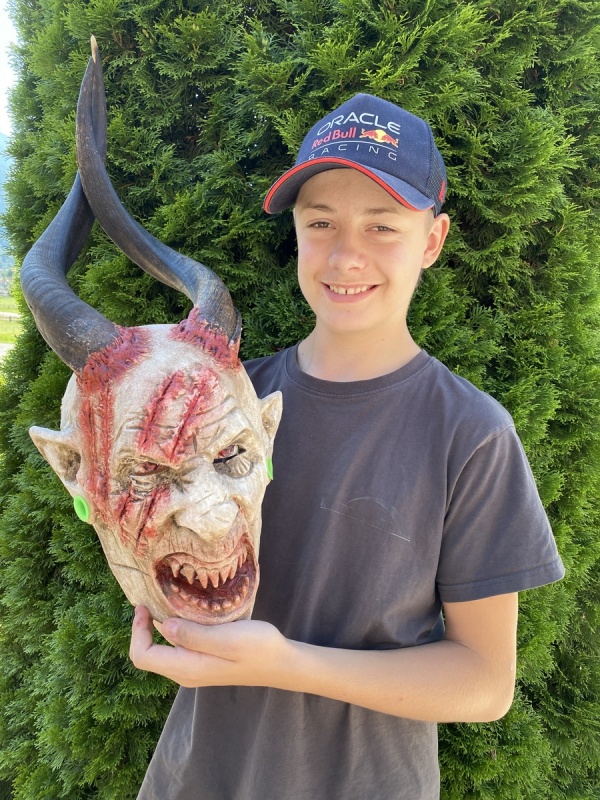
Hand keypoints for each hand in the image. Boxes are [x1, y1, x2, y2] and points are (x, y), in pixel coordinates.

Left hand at [129, 605, 288, 687]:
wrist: (281, 663)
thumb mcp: (227, 638)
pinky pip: (176, 648)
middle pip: (148, 655)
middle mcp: (185, 673)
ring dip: (157, 629)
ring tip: (164, 601)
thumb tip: (163, 626)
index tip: (143, 605)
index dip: (137, 632)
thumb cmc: (257, 648)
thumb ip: (194, 635)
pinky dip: (172, 631)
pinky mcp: (203, 662)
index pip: (143, 656)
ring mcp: (194, 669)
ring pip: (162, 651)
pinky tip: (185, 613)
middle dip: (143, 629)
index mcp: (187, 668)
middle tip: (150, 599)